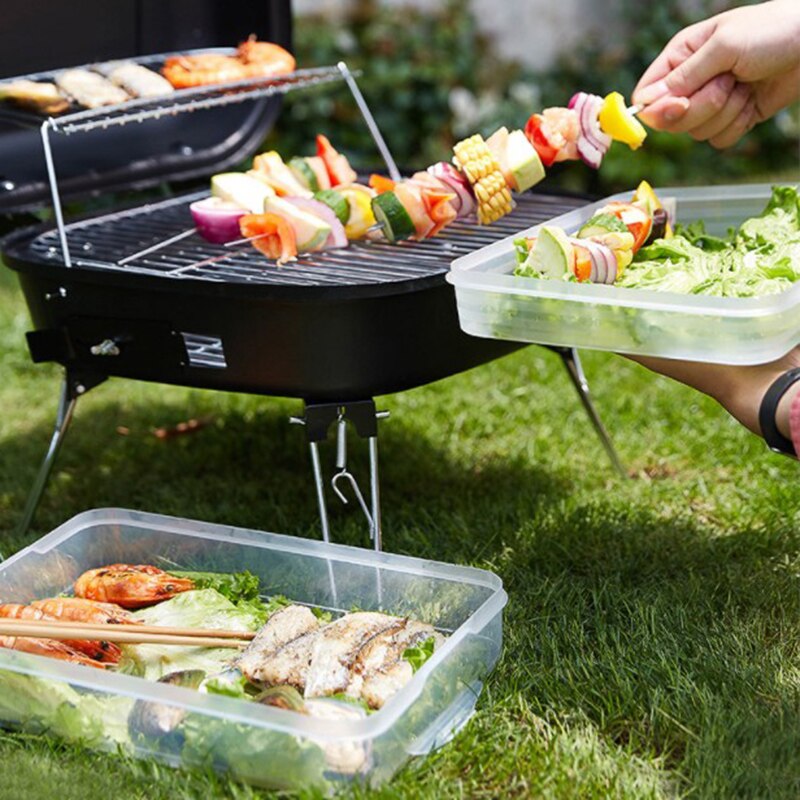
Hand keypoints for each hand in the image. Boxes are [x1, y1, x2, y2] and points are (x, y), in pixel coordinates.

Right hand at [632, 0, 799, 147]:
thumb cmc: (772, 31)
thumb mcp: (723, 46)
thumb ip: (683, 76)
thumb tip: (646, 102)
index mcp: (680, 57)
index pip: (646, 96)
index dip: (659, 108)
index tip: (681, 104)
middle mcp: (690, 82)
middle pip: (671, 121)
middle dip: (703, 107)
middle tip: (728, 82)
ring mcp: (710, 103)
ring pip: (696, 133)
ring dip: (725, 112)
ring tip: (745, 85)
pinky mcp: (730, 119)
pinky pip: (718, 140)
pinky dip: (738, 125)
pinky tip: (751, 101)